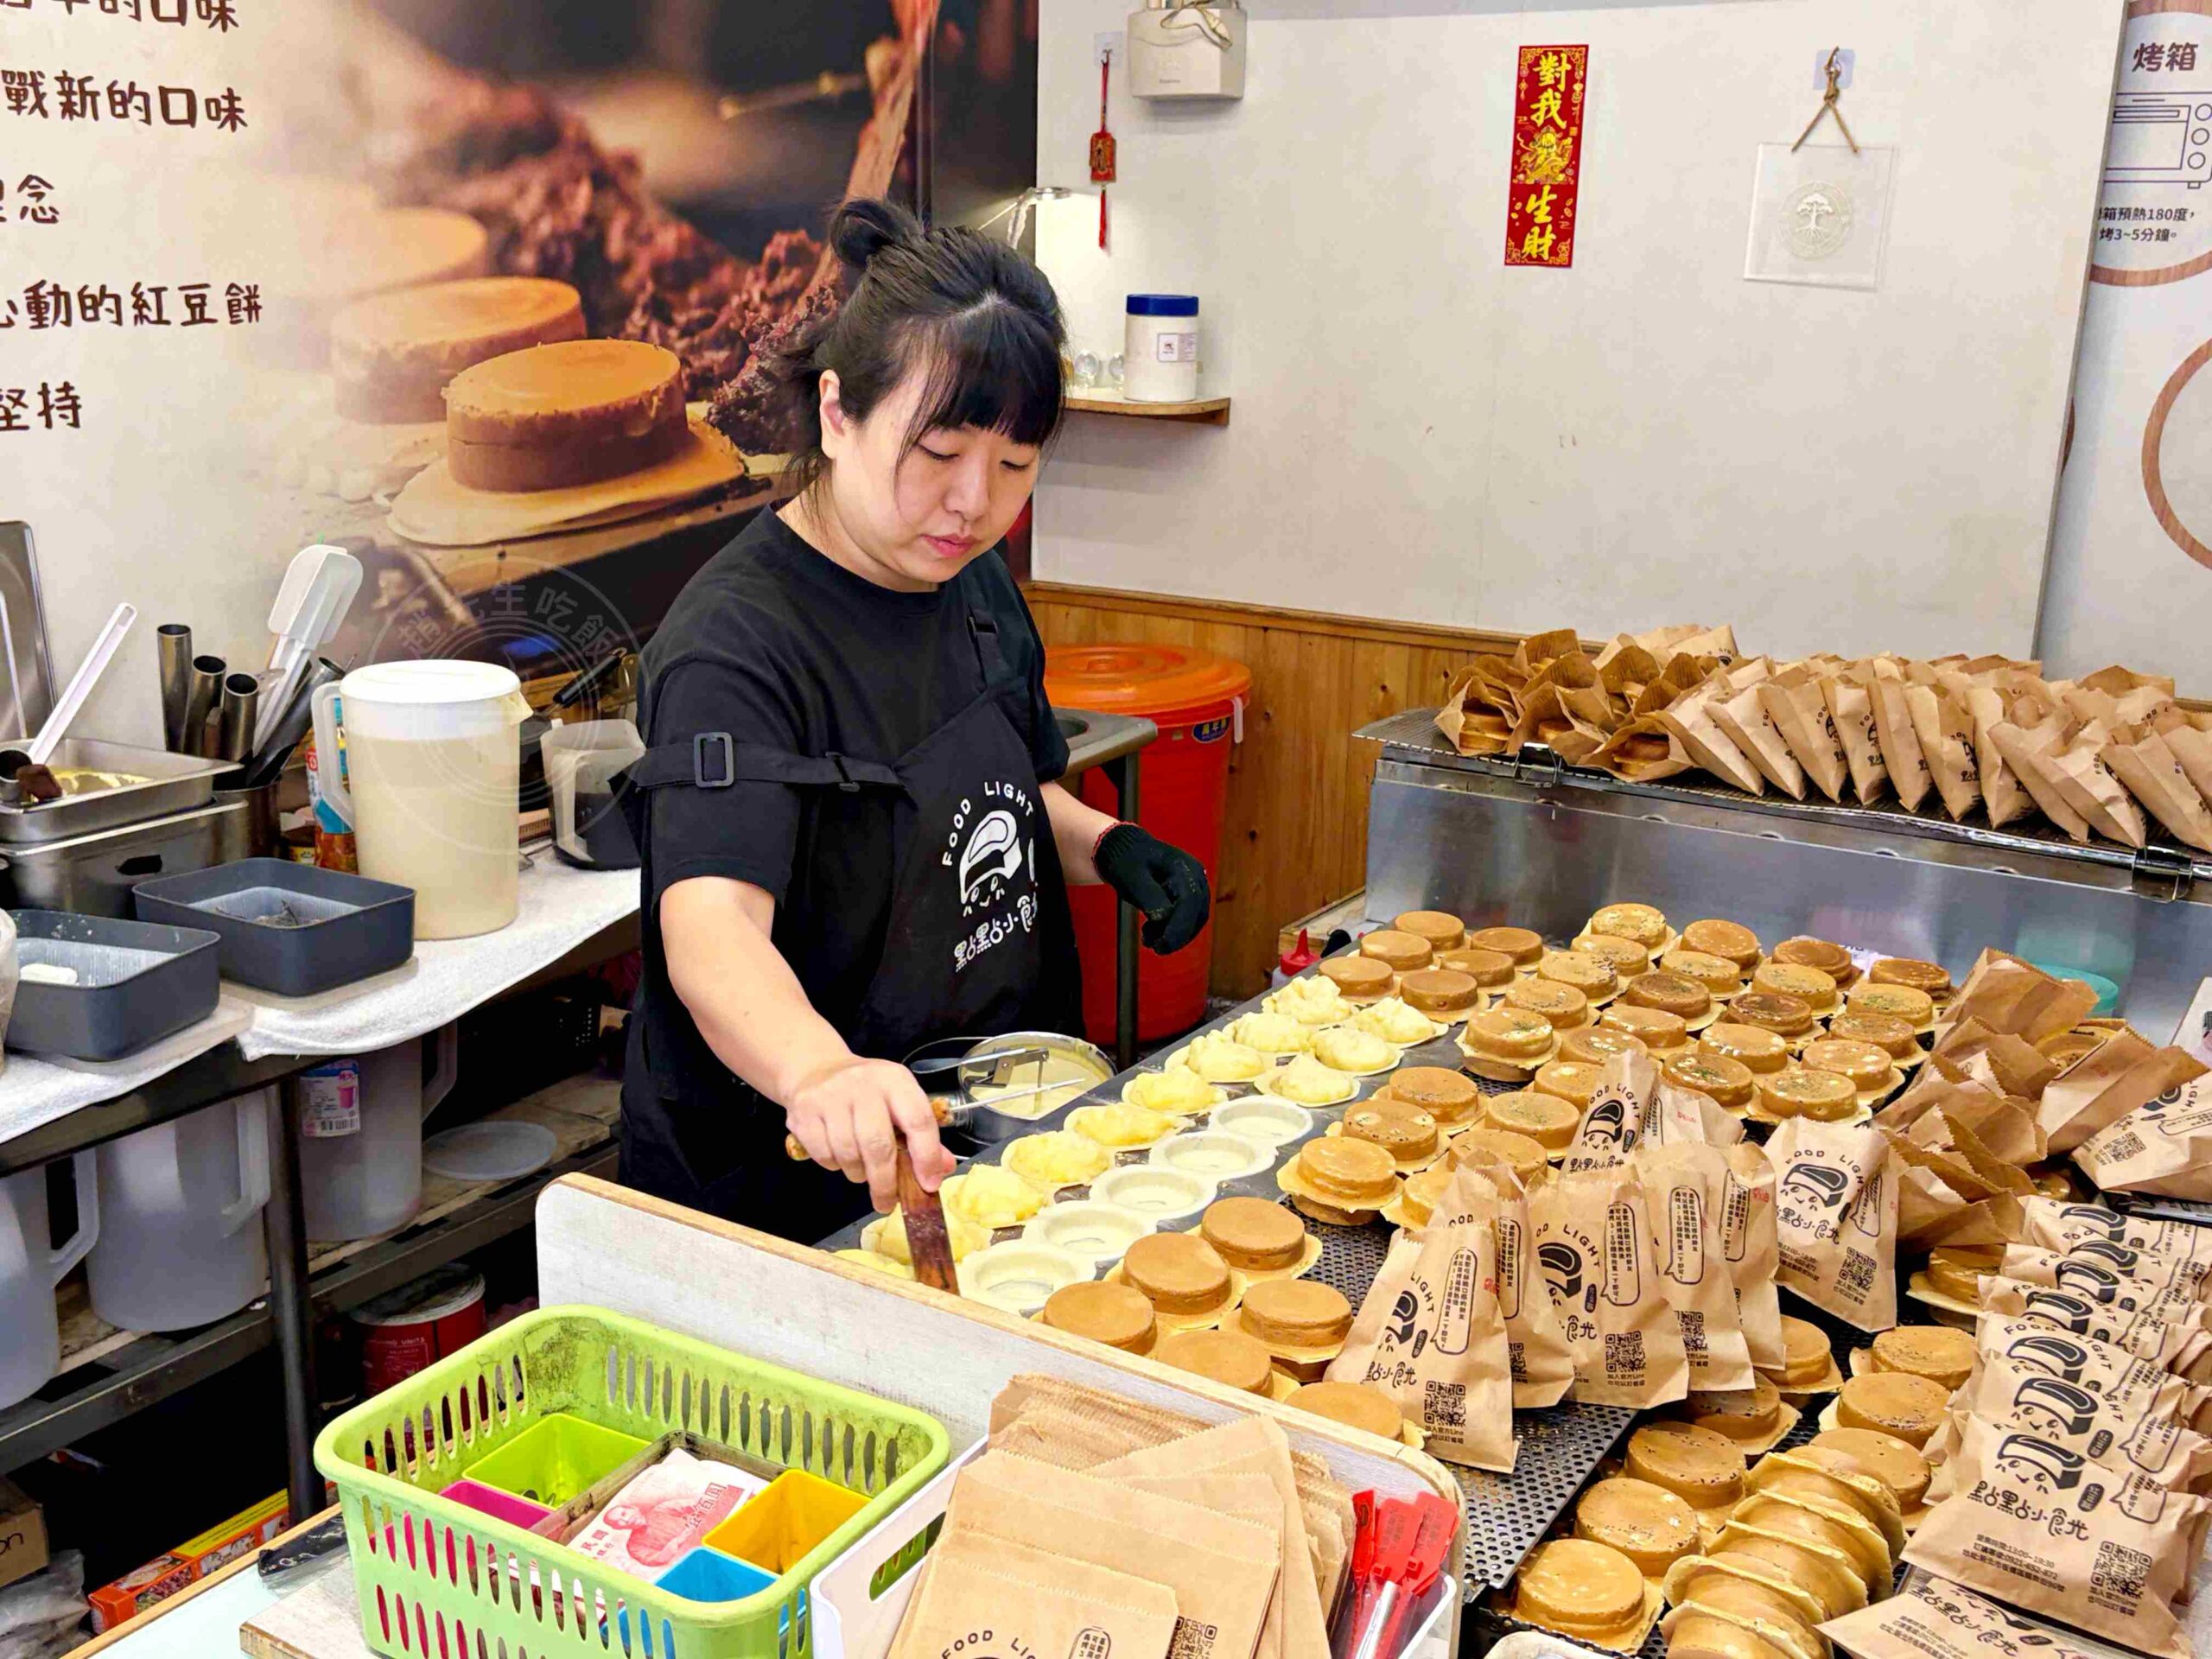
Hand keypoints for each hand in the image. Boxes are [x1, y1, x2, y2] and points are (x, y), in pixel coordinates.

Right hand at [784, 1057, 954, 1211]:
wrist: (816, 1069)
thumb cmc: (866, 1092)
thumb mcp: (898, 1100)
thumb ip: (922, 1134)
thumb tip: (941, 1170)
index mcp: (895, 1079)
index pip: (918, 1119)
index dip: (926, 1156)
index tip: (928, 1184)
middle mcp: (863, 1084)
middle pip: (878, 1145)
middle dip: (885, 1182)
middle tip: (887, 1202)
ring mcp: (830, 1096)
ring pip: (848, 1154)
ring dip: (858, 1173)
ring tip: (861, 1170)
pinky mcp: (804, 1111)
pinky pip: (823, 1155)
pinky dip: (834, 1165)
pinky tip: (839, 1156)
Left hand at [1093, 823, 1210, 953]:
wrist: (1127, 851)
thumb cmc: (1127, 862)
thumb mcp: (1132, 879)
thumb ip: (1148, 896)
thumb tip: (1163, 918)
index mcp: (1183, 867)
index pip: (1189, 902)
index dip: (1178, 928)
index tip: (1161, 946)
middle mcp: (1196, 875)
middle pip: (1197, 913)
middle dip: (1177, 936)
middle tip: (1156, 948)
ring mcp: (1196, 884)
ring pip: (1195, 919)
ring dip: (1176, 934)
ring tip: (1149, 938)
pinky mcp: (1191, 894)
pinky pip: (1190, 917)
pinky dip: (1174, 929)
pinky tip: (1154, 932)